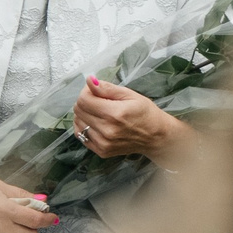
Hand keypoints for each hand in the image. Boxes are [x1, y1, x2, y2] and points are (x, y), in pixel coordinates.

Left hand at [73, 75, 191, 163]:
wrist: (155, 136)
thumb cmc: (145, 113)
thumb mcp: (129, 94)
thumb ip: (107, 88)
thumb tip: (89, 81)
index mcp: (114, 114)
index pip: (83, 99)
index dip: (87, 91)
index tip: (95, 90)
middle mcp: (107, 130)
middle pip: (78, 110)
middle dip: (85, 101)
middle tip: (99, 100)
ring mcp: (103, 143)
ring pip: (77, 123)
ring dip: (84, 114)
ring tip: (98, 112)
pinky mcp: (101, 151)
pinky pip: (81, 136)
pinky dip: (84, 127)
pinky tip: (95, 123)